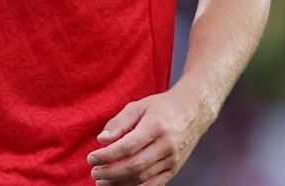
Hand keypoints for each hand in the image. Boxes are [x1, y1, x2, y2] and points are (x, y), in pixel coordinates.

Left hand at [87, 90, 209, 184]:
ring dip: (120, 183)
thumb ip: (119, 122)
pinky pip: (155, 184)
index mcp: (155, 127)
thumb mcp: (138, 106)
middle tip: (94, 173)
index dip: (108, 155)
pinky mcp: (175, 169)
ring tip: (102, 183)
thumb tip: (102, 139)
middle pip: (135, 166)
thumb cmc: (161, 107)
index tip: (91, 158)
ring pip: (144, 178)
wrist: (193, 112)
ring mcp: (172, 160)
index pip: (128, 146)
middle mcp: (166, 146)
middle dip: (111, 173)